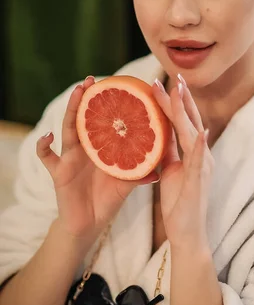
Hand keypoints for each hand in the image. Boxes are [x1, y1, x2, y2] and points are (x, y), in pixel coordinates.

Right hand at [36, 76, 158, 242]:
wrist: (89, 224)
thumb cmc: (108, 200)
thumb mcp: (126, 185)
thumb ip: (139, 176)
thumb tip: (160, 172)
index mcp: (103, 147)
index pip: (105, 120)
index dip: (110, 104)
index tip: (118, 85)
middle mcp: (86, 148)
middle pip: (86, 117)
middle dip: (87, 98)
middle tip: (92, 80)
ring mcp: (71, 157)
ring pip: (68, 129)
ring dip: (72, 109)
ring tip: (78, 92)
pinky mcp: (59, 172)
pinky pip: (46, 157)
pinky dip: (43, 146)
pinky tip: (48, 136)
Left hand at [152, 77, 214, 250]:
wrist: (187, 234)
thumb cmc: (178, 203)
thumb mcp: (170, 170)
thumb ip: (167, 151)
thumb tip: (156, 132)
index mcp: (192, 152)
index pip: (182, 121)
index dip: (175, 101)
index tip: (163, 81)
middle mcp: (201, 155)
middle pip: (190, 120)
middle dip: (181, 98)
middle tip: (173, 75)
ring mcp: (202, 167)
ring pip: (193, 133)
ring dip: (186, 111)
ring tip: (179, 90)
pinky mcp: (199, 181)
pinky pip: (199, 160)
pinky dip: (201, 145)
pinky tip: (200, 131)